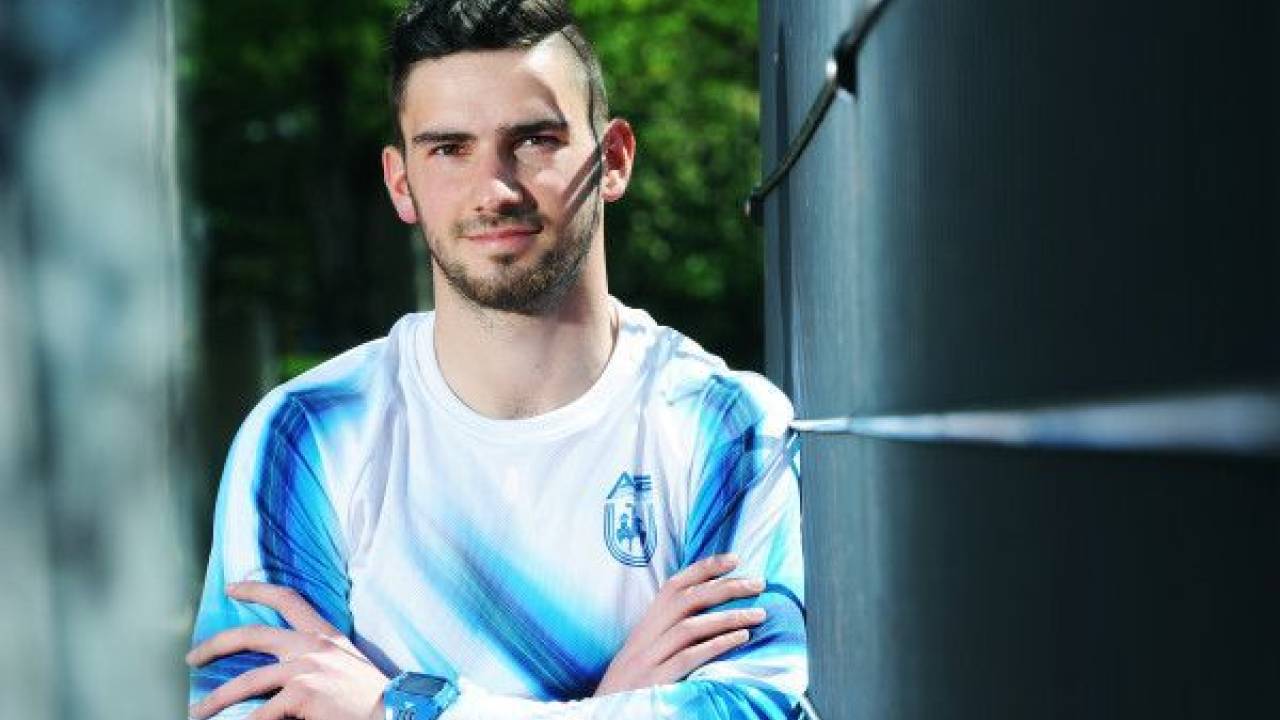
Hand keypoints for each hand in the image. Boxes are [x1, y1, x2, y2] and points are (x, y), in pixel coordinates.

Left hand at [186, 582, 387, 719]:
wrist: (395, 710)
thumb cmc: (370, 695)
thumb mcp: (345, 662)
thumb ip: (318, 655)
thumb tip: (284, 662)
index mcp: (324, 634)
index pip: (288, 598)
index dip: (256, 589)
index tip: (231, 587)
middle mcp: (313, 646)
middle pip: (252, 635)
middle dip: (215, 645)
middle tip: (192, 658)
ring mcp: (307, 670)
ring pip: (247, 682)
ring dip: (216, 700)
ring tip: (197, 712)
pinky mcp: (304, 696)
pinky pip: (261, 715)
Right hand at [593, 554, 765, 695]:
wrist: (601, 718)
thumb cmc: (629, 688)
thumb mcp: (643, 655)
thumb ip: (667, 635)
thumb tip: (706, 617)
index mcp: (644, 627)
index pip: (673, 586)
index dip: (704, 569)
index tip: (735, 559)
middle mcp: (644, 638)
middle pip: (686, 601)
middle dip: (725, 587)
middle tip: (758, 583)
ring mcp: (647, 660)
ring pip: (689, 627)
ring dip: (728, 617)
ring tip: (759, 614)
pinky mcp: (654, 683)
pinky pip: (688, 659)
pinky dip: (716, 646)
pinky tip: (741, 639)